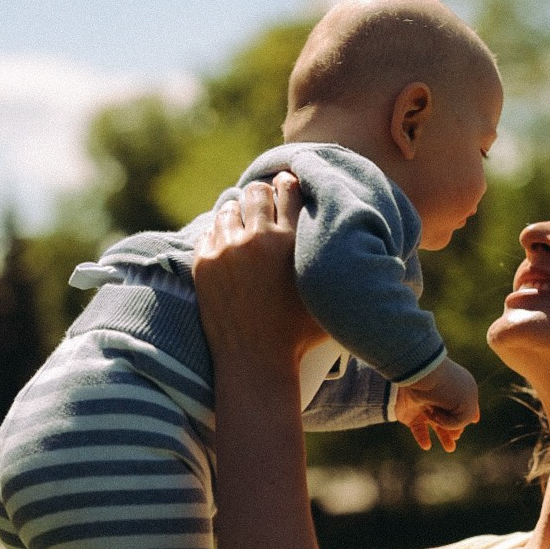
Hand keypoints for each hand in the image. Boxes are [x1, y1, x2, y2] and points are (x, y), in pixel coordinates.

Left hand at [192, 174, 324, 372]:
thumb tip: (345, 234)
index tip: (287, 188)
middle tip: (264, 205)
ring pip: (229, 207)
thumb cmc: (299, 335)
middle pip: (256, 192)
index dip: (288, 185)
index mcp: (291, 243)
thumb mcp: (326, 293)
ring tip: (246, 227)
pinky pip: (211, 231)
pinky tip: (230, 245)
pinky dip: (221, 233)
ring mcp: (226, 250)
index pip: (289, 191)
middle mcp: (258, 240)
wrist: (256, 363)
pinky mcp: (204, 263)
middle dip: (261, 196)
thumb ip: (331, 259)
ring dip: (239, 214)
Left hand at [395, 358, 479, 451]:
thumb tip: (452, 430)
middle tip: (456, 436)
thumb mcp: (466, 406)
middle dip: (455, 428)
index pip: (466, 404)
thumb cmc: (447, 388)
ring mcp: (426, 405)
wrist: (419, 375)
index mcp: (459, 390)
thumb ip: (463, 421)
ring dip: (443, 437)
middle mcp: (442, 397)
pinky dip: (422, 438)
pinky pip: (418, 429)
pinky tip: (427, 445)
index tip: (474, 420)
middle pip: (451, 417)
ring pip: (436, 425)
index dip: (470, 414)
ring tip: (450, 449)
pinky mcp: (411, 413)